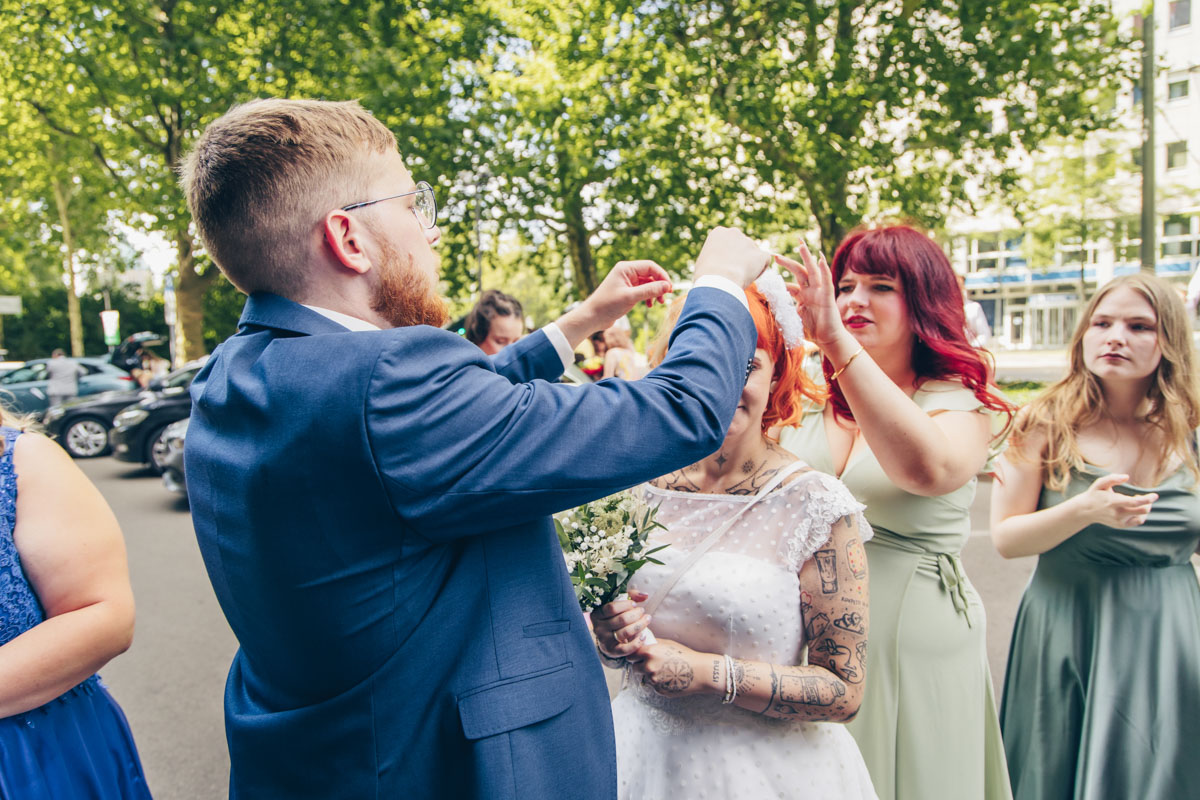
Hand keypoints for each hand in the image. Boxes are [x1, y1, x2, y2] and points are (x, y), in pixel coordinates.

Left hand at [557, 262, 672, 347]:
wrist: (592, 317)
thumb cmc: (608, 305)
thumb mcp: (631, 297)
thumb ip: (650, 290)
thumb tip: (667, 286)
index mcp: (626, 268)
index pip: (650, 266)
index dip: (662, 276)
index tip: (669, 288)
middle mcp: (626, 272)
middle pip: (650, 274)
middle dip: (659, 285)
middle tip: (666, 296)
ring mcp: (627, 281)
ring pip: (647, 283)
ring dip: (655, 292)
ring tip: (659, 303)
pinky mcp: (627, 291)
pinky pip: (642, 290)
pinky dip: (648, 296)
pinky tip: (649, 305)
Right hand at [590, 590, 652, 657]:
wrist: (609, 639)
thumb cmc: (615, 617)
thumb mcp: (618, 605)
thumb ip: (630, 596)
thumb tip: (645, 595)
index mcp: (596, 615)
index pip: (611, 608)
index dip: (625, 605)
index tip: (634, 604)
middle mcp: (598, 628)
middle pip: (621, 620)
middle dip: (636, 614)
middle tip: (642, 611)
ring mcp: (604, 641)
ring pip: (625, 632)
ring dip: (640, 625)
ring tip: (647, 619)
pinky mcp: (612, 651)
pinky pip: (626, 649)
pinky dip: (637, 642)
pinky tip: (644, 636)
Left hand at [626, 638, 715, 697]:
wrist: (699, 671)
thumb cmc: (685, 655)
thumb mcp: (668, 644)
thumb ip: (653, 644)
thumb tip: (641, 643)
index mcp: (649, 653)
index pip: (630, 655)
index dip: (634, 656)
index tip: (637, 656)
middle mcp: (649, 667)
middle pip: (635, 668)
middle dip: (641, 666)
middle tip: (652, 664)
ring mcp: (653, 680)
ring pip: (645, 677)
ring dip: (650, 675)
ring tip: (665, 671)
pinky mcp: (659, 690)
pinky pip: (654, 686)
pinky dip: (659, 683)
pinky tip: (670, 678)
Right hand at [692, 227, 771, 288]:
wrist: (718, 280)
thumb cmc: (706, 275)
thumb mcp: (703, 261)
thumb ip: (713, 256)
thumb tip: (718, 263)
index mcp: (719, 232)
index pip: (728, 241)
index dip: (727, 255)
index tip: (724, 265)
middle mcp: (734, 233)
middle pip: (742, 245)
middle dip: (740, 256)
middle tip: (734, 271)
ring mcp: (749, 242)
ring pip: (753, 253)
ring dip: (750, 264)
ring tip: (740, 277)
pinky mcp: (761, 254)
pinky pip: (764, 261)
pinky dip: (760, 269)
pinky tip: (750, 277)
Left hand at [775, 241, 850, 351]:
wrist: (828, 340)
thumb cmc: (813, 331)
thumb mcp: (794, 321)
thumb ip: (784, 315)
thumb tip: (772, 312)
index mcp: (803, 296)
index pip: (789, 285)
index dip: (779, 282)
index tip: (766, 277)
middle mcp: (811, 291)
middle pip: (799, 272)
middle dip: (788, 262)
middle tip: (774, 255)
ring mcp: (820, 292)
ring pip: (812, 271)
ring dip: (806, 257)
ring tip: (800, 245)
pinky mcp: (828, 297)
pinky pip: (827, 281)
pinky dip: (824, 269)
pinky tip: (820, 259)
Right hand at [1074, 473, 1157, 527]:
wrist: (1085, 511)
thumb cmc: (1095, 494)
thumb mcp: (1100, 483)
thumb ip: (1112, 478)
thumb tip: (1126, 477)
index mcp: (1113, 502)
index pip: (1135, 502)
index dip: (1147, 499)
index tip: (1155, 495)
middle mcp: (1117, 514)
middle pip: (1142, 511)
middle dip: (1148, 504)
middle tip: (1141, 497)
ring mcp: (1119, 521)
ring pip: (1141, 517)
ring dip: (1144, 509)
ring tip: (1137, 502)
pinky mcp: (1121, 525)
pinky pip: (1137, 521)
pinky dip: (1140, 515)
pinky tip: (1134, 509)